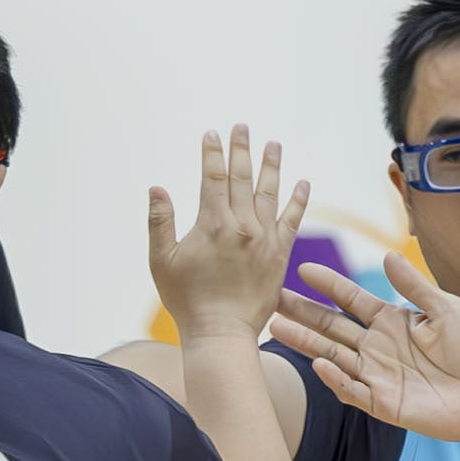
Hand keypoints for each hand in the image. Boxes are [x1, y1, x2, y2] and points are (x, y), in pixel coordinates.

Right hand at [143, 126, 309, 342]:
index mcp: (212, 223)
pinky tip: (303, 183)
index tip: (211, 134)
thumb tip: (156, 188)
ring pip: (269, 193)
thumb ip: (160, 223)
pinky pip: (292, 220)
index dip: (212, 153)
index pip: (213, 177)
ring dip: (271, 165)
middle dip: (241, 149)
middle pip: (242, 178)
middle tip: (242, 127)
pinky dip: (298, 200)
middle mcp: (242, 226)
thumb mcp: (163, 261)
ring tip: (273, 144)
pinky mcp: (280, 255)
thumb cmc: (187, 300)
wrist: (221, 333)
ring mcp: (264, 239)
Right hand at [272, 263, 459, 444]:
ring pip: (332, 356)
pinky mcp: (385, 404)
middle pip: (331, 326)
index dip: (328, 284)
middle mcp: (378, 348)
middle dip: (301, 312)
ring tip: (276, 327)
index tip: (301, 267)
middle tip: (269, 298)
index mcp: (392, 321)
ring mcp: (378, 376)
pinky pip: (353, 391)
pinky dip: (337, 379)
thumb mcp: (448, 310)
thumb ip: (415, 287)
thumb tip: (387, 255)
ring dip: (305, 343)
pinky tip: (321, 363)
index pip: (351, 300)